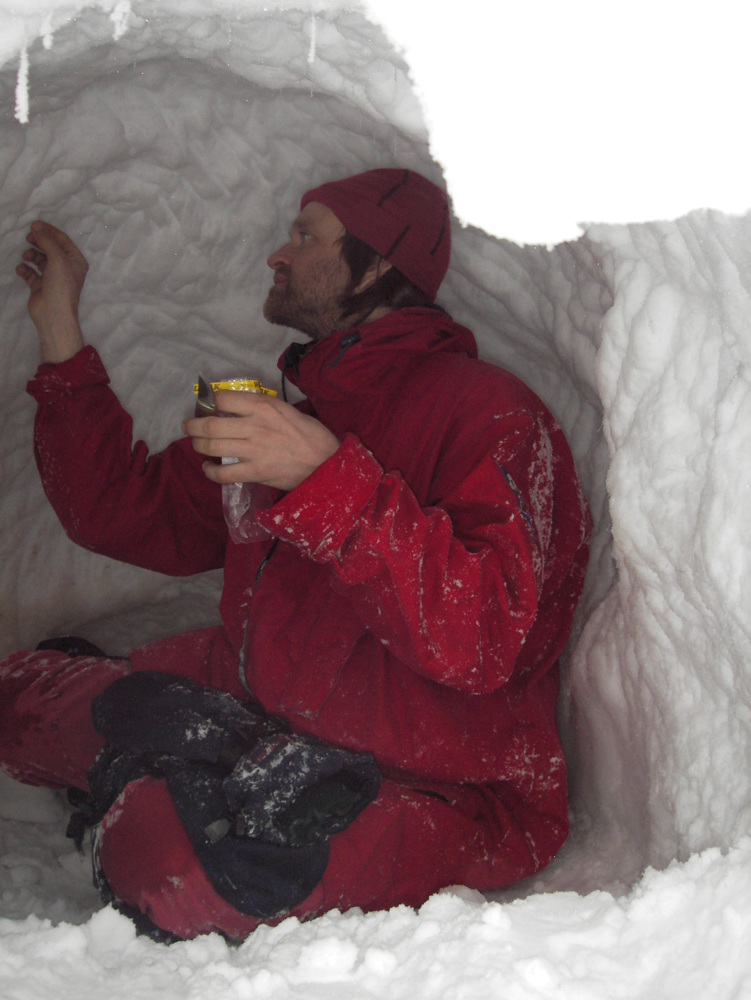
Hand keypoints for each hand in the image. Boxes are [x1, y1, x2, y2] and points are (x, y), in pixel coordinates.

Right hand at [16, 221, 86, 363]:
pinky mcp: (40, 286)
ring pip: (39, 259)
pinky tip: (22, 269)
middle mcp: (65, 268)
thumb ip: (47, 241)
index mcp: (75, 261)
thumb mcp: (58, 259)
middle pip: (50, 248)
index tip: (34, 225)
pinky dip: (25, 269)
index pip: (62, 240)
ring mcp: (52, 277)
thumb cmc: (61, 285)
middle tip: (29, 238)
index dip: (49, 231)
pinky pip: (30, 273)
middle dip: (39, 242)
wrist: (53, 313)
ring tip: (26, 256)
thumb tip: (37, 227)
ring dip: (31, 255)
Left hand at [183, 390, 339, 491]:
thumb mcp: (288, 411)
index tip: (209, 405)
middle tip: (189, 426)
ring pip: (212, 446)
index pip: (224, 399)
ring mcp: (253, 450)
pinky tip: (208, 468)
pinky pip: (223, 473)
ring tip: (197, 444)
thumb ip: (263, 408)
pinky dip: (210, 471)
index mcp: (264, 407)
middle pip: (211, 424)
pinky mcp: (255, 472)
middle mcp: (255, 426)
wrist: (326, 463)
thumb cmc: (311, 435)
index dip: (211, 401)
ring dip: (198, 445)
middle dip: (194, 425)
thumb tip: (241, 408)